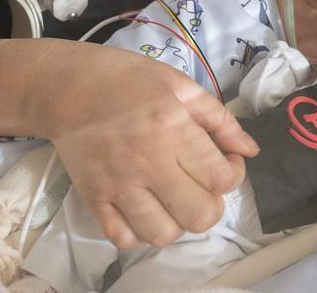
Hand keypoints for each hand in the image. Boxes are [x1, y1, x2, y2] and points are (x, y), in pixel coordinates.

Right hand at [38, 42, 259, 248]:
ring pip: (163, 234)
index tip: (226, 162)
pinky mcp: (93, 198)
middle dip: (212, 205)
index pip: (221, 178)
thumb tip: (250, 150)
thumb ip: (219, 119)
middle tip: (202, 185)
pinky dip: (139, 233)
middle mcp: (148, 162)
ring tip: (173, 199)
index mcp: (173, 128)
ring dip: (176, 222)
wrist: (66, 86)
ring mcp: (118, 185)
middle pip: (199, 215)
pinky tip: (145, 210)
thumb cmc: (126, 78)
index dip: (234, 174)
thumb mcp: (179, 85)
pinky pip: (123, 238)